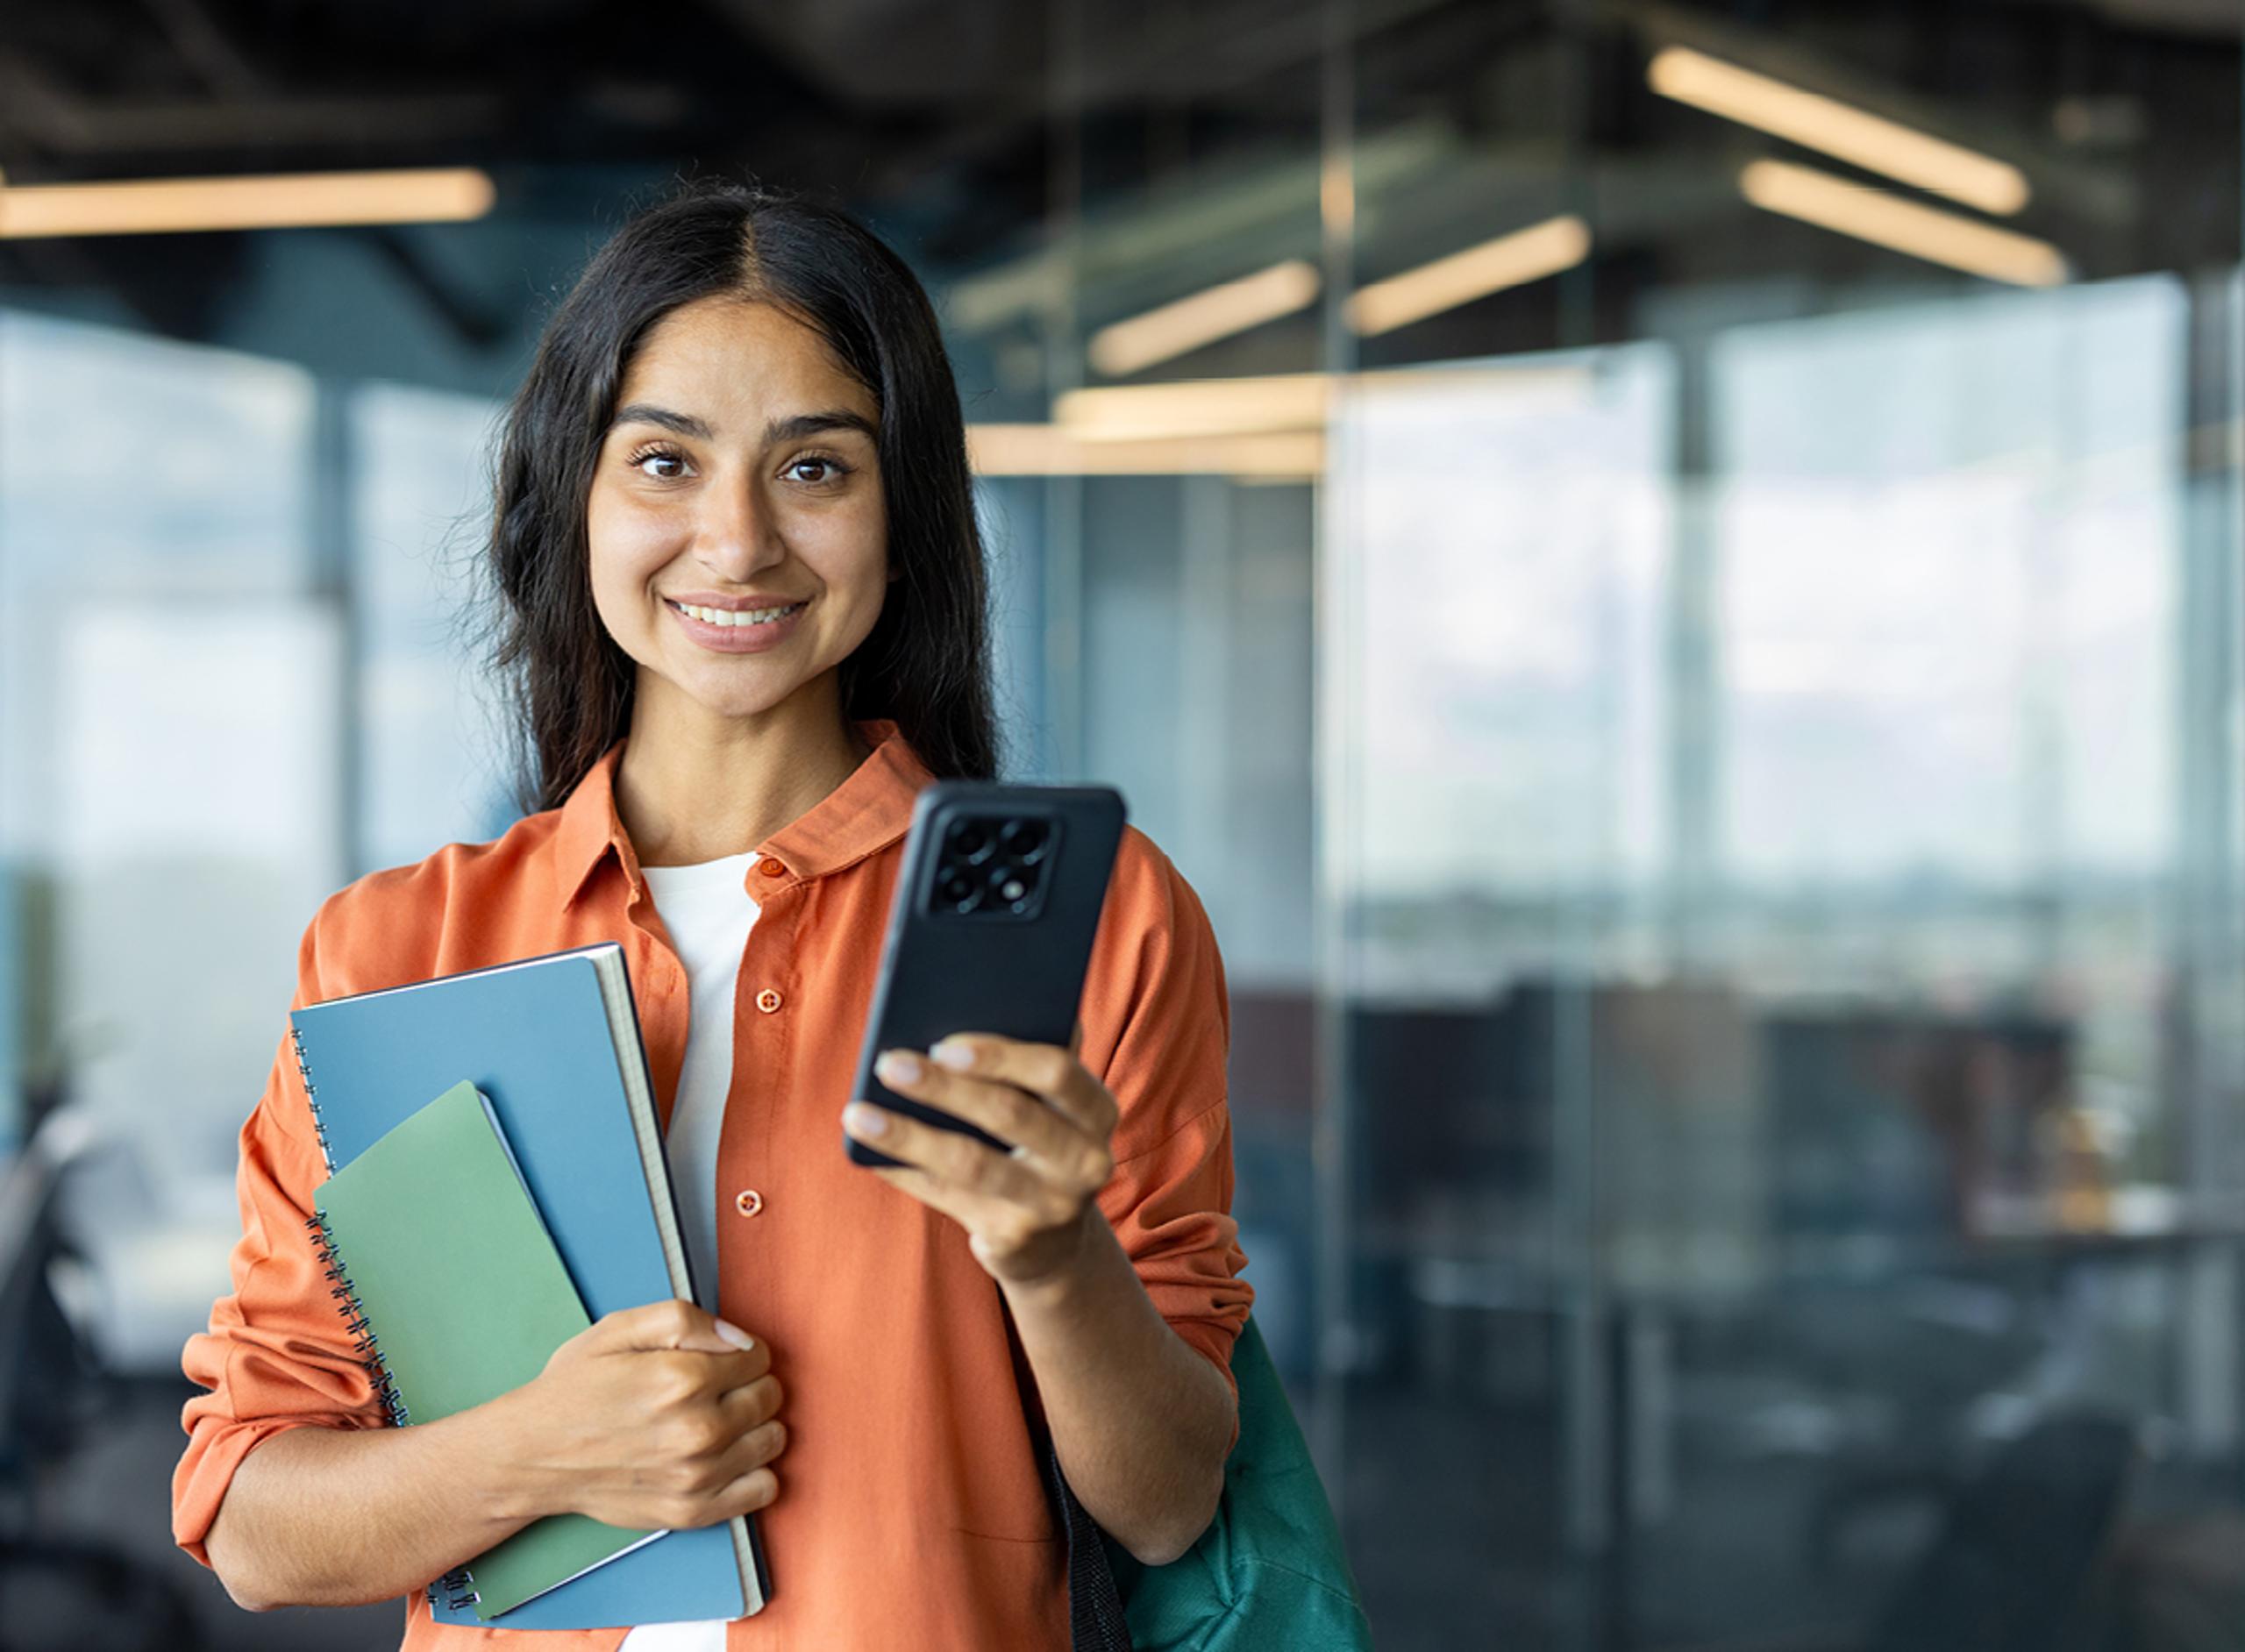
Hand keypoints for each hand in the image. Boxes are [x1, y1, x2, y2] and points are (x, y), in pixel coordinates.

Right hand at [502, 1299, 784, 1532]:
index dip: (740, 1354)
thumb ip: (685, 1320)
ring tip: (718, 1422)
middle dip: (750, 1386)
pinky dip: (754, 1472)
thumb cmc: (574, 1390)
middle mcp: (695, 1429)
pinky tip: (725, 1458)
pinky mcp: (692, 1512)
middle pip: (771, 1396)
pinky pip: (763, 1489)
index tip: (717, 1362)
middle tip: (714, 1391)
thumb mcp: (618, 1329)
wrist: (532, 1456)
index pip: (759, 1357)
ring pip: (773, 1439)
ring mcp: (696, 1476)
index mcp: (680, 1378)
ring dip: (755, 1427)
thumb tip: (739, 1338)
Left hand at [844, 1024, 1119, 1289]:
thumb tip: (946, 1011)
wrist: (1053, 1241)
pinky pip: (946, 1197)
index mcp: (1098, 1110)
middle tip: (888, 1063)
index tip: (944, 1041)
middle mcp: (1086, 1161)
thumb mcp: (1047, 1104)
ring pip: (970, 1164)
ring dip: (907, 1134)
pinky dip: (903, 1170)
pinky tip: (866, 1151)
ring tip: (857, 1113)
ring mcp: (1051, 1206)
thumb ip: (1022, 1062)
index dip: (1000, 1055)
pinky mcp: (1012, 1240)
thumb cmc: (1037, 1142)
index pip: (1058, 1072)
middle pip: (1011, 1115)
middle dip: (944, 1087)